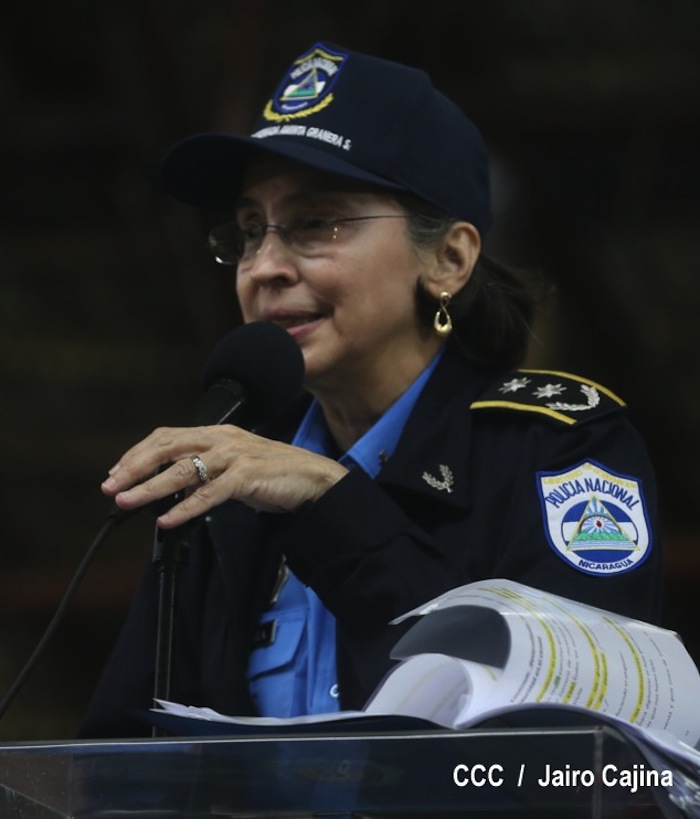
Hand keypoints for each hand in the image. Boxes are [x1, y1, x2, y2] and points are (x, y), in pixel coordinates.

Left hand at [101, 425, 348, 526]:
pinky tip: (167, 519)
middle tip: (110, 486)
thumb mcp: (233, 469)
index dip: (138, 453)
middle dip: (134, 466)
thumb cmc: (274, 474)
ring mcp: (235, 455)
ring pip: (183, 469)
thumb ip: (204, 474)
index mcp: (218, 433)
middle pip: (167, 447)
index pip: (167, 437)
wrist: (314, 478)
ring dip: (150, 487)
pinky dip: (185, 507)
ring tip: (127, 501)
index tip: (117, 472)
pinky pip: (210, 493)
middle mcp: (223, 439)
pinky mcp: (248, 475)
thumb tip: (172, 491)